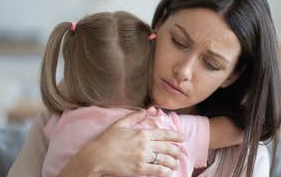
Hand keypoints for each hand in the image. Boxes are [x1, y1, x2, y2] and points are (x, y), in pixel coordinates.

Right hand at [58, 108, 184, 176]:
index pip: (164, 134)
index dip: (176, 136)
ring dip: (173, 162)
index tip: (183, 138)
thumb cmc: (107, 140)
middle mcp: (145, 145)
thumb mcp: (120, 124)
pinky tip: (168, 172)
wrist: (97, 157)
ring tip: (175, 164)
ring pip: (165, 160)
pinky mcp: (139, 169)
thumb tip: (146, 110)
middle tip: (180, 153)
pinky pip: (157, 170)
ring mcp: (143, 157)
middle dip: (177, 151)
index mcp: (142, 133)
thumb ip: (134, 116)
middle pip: (168, 147)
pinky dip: (165, 171)